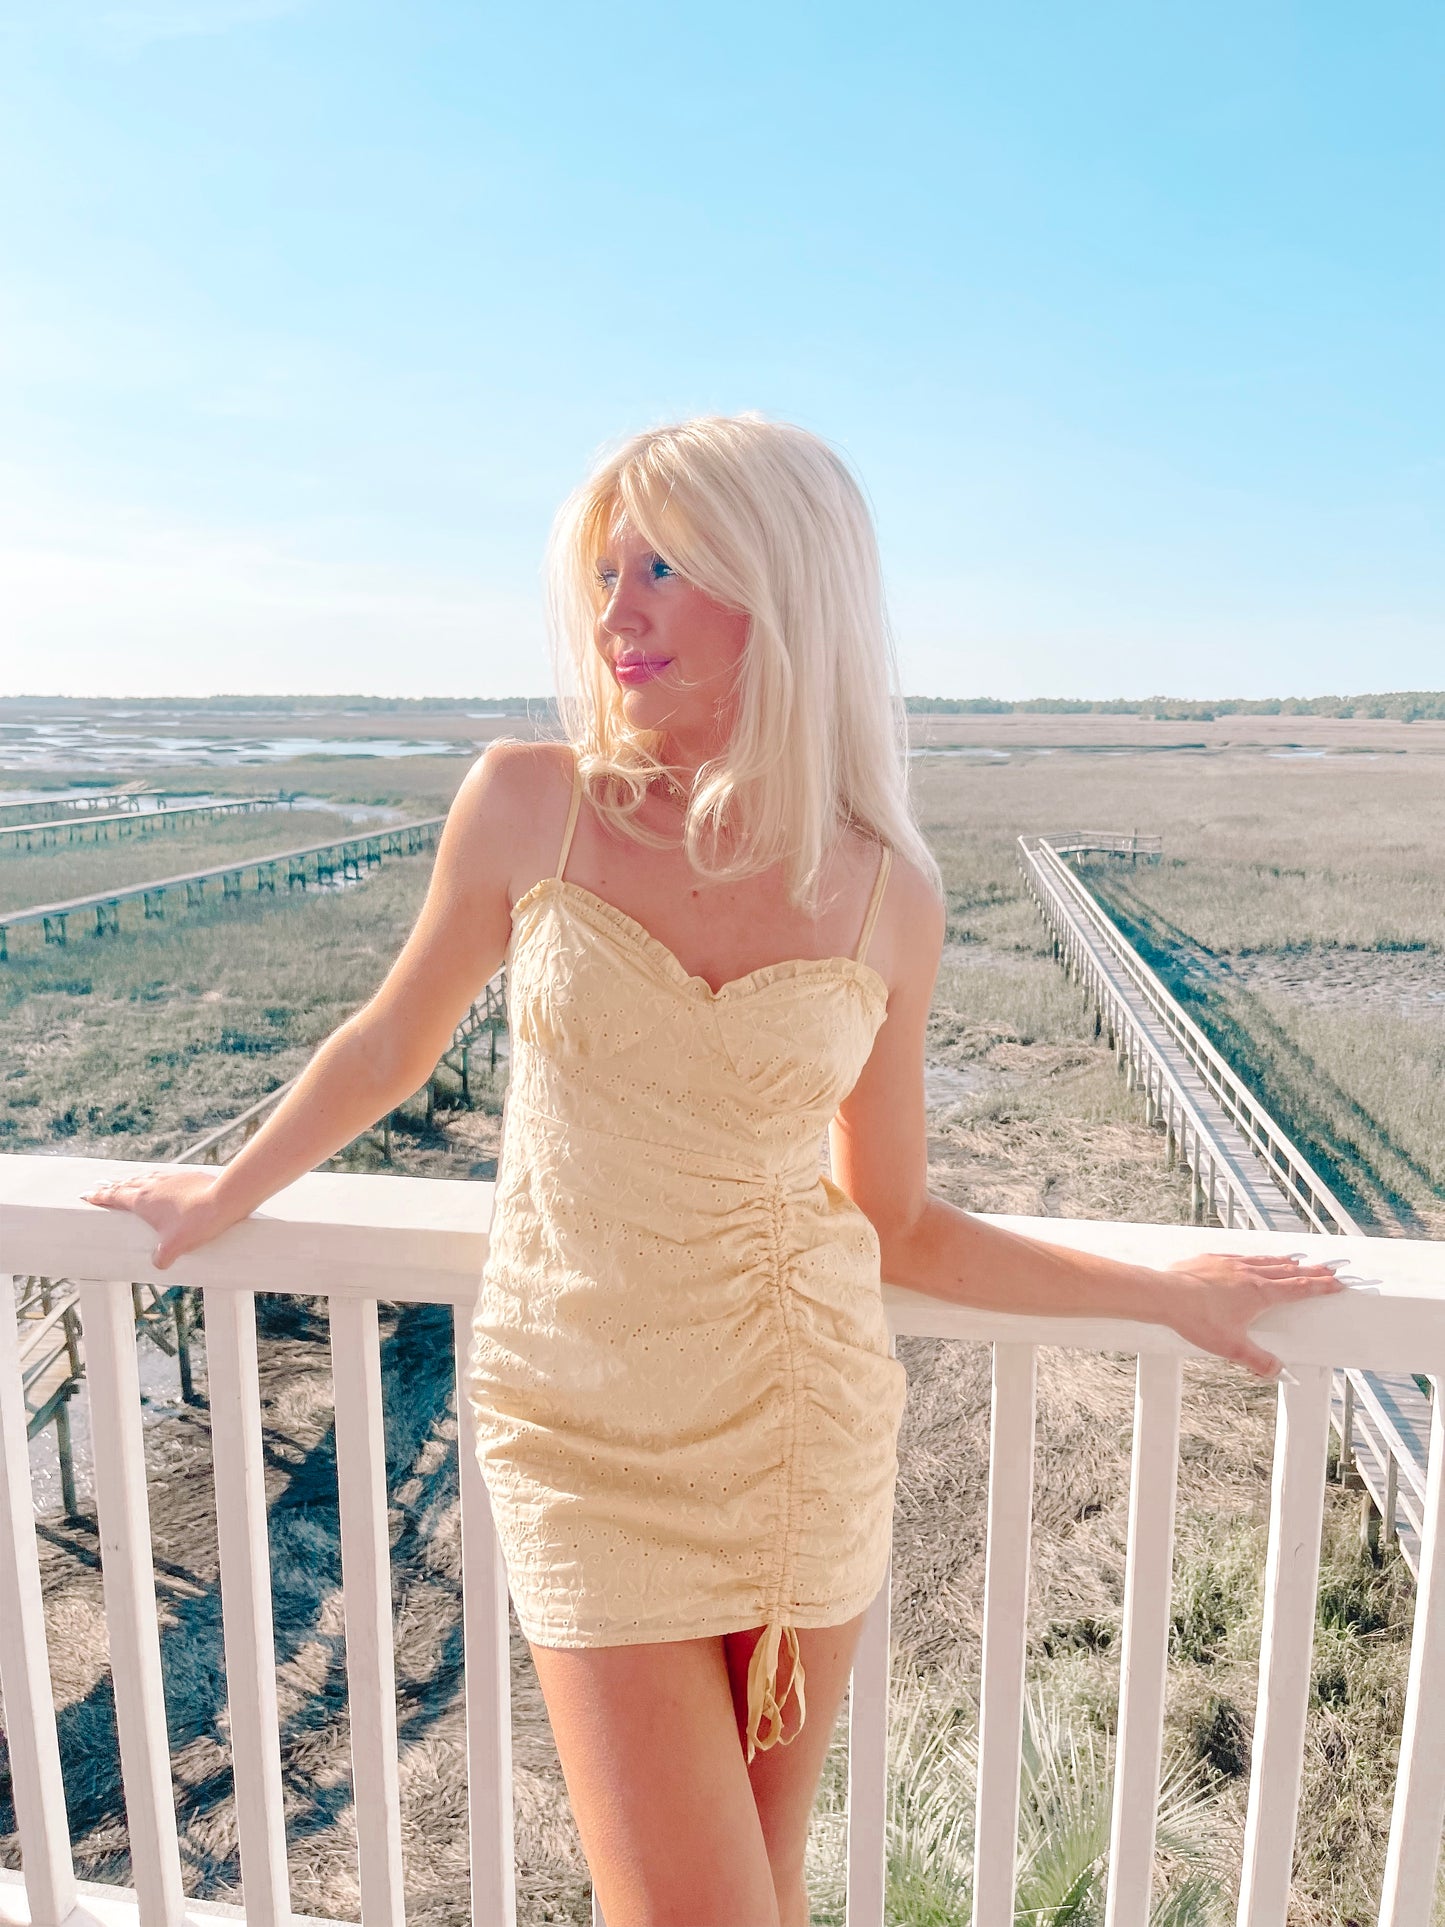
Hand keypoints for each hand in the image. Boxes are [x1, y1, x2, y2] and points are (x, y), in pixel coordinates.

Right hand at [81, 1167, 236, 1270]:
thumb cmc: (196, 1223)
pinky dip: (154, 1178)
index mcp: (142, 1201)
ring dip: (132, 1180)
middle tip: (99, 1185)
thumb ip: (161, 1258)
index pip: (115, 1197)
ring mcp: (170, 1178)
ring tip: (126, 1182)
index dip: (100, 1196)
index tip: (87, 1195)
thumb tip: (158, 1263)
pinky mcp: (187, 1176)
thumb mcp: (174, 1247)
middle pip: (126, 1184)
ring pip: (145, 1177)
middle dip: (111, 1186)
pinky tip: (159, 1180)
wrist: (224, 1199)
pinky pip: (163, 1176)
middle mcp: (153, 1185)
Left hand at [1160, 1251, 1347, 1377]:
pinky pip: (1242, 1256)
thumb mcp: (1232, 1347)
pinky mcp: (1212, 1259)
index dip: (1320, 1286)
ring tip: (1297, 1260)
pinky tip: (1253, 1259)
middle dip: (1311, 1271)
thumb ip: (1259, 1361)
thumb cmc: (1197, 1319)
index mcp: (1260, 1293)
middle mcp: (1249, 1274)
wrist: (1165, 1294)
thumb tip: (1280, 1373)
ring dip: (1285, 1261)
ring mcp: (1231, 1264)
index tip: (1337, 1283)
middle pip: (1288, 1271)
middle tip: (1328, 1269)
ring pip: (1265, 1260)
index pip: (1298, 1288)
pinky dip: (1256, 1257)